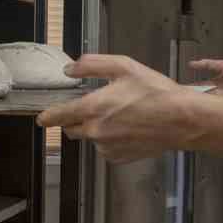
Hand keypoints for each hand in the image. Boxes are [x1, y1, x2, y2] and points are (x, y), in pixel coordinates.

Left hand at [37, 55, 200, 162]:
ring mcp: (106, 147)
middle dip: (76, 119)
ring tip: (120, 116)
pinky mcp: (118, 157)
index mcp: (93, 108)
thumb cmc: (155, 92)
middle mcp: (95, 131)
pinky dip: (110, 140)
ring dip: (96, 129)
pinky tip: (128, 129)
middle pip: (72, 128)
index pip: (58, 115)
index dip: (48, 116)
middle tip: (94, 107)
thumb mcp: (124, 66)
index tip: (41, 118)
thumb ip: (91, 65)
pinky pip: (105, 148)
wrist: (181, 120)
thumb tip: (69, 70)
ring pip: (90, 138)